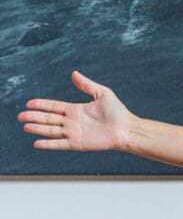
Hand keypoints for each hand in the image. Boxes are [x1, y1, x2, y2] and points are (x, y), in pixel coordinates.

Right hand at [19, 71, 133, 151]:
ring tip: (25, 126)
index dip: (41, 105)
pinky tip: (36, 143)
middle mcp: (73, 122)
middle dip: (34, 117)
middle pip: (48, 118)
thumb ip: (87, 85)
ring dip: (37, 129)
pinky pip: (59, 144)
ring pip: (51, 130)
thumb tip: (74, 73)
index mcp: (76, 110)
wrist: (126, 129)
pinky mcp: (78, 143)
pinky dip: (48, 144)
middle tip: (21, 116)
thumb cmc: (118, 112)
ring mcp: (74, 133)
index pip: (54, 107)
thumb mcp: (102, 94)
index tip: (29, 103)